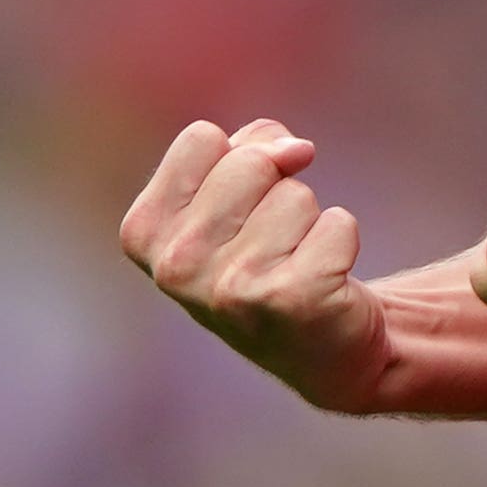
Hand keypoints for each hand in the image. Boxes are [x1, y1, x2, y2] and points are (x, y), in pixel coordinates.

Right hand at [122, 119, 388, 411]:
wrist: (319, 348)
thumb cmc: (266, 257)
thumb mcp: (231, 195)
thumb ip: (248, 148)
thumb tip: (296, 150)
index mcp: (144, 231)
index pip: (202, 138)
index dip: (239, 156)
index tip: (246, 201)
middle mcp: (176, 265)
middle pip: (251, 161)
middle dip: (278, 185)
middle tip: (276, 240)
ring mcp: (230, 288)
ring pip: (297, 194)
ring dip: (309, 220)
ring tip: (296, 263)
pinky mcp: (290, 300)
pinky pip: (338, 223)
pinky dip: (342, 240)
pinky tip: (326, 281)